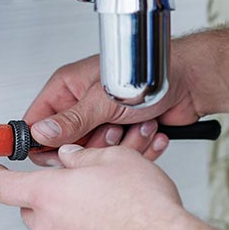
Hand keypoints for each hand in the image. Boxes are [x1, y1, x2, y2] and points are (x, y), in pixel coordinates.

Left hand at [0, 145, 196, 229]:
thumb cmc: (147, 208)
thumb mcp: (117, 160)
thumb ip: (84, 157)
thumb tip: (72, 158)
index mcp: (50, 195)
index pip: (5, 185)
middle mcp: (49, 229)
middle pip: (32, 211)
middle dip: (49, 199)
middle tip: (80, 190)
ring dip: (72, 224)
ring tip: (108, 214)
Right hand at [22, 37, 208, 164]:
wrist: (191, 81)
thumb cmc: (150, 73)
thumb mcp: (103, 100)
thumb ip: (70, 120)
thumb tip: (39, 134)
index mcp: (69, 87)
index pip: (38, 122)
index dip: (43, 142)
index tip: (54, 153)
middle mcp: (84, 104)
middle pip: (68, 144)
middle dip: (93, 143)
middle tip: (110, 129)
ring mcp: (105, 120)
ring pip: (96, 154)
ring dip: (120, 144)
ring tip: (134, 124)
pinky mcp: (124, 134)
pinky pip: (119, 156)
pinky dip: (137, 147)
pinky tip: (148, 129)